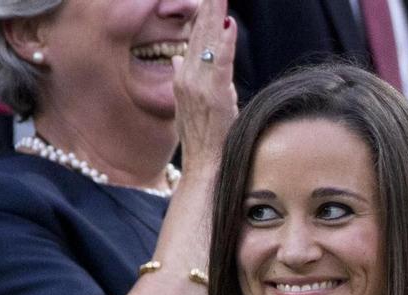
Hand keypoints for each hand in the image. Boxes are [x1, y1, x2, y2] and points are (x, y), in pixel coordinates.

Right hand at [171, 0, 237, 174]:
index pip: (194, 38)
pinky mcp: (213, 95)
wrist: (203, 167)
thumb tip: (177, 55)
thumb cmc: (203, 140)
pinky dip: (226, 43)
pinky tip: (230, 25)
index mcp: (183, 77)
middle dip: (208, 7)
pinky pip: (221, 63)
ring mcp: (199, 86)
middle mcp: (187, 77)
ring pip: (208, 43)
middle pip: (199, 34)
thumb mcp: (189, 105)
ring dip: (215, 15)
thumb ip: (185, 77)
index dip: (202, 15)